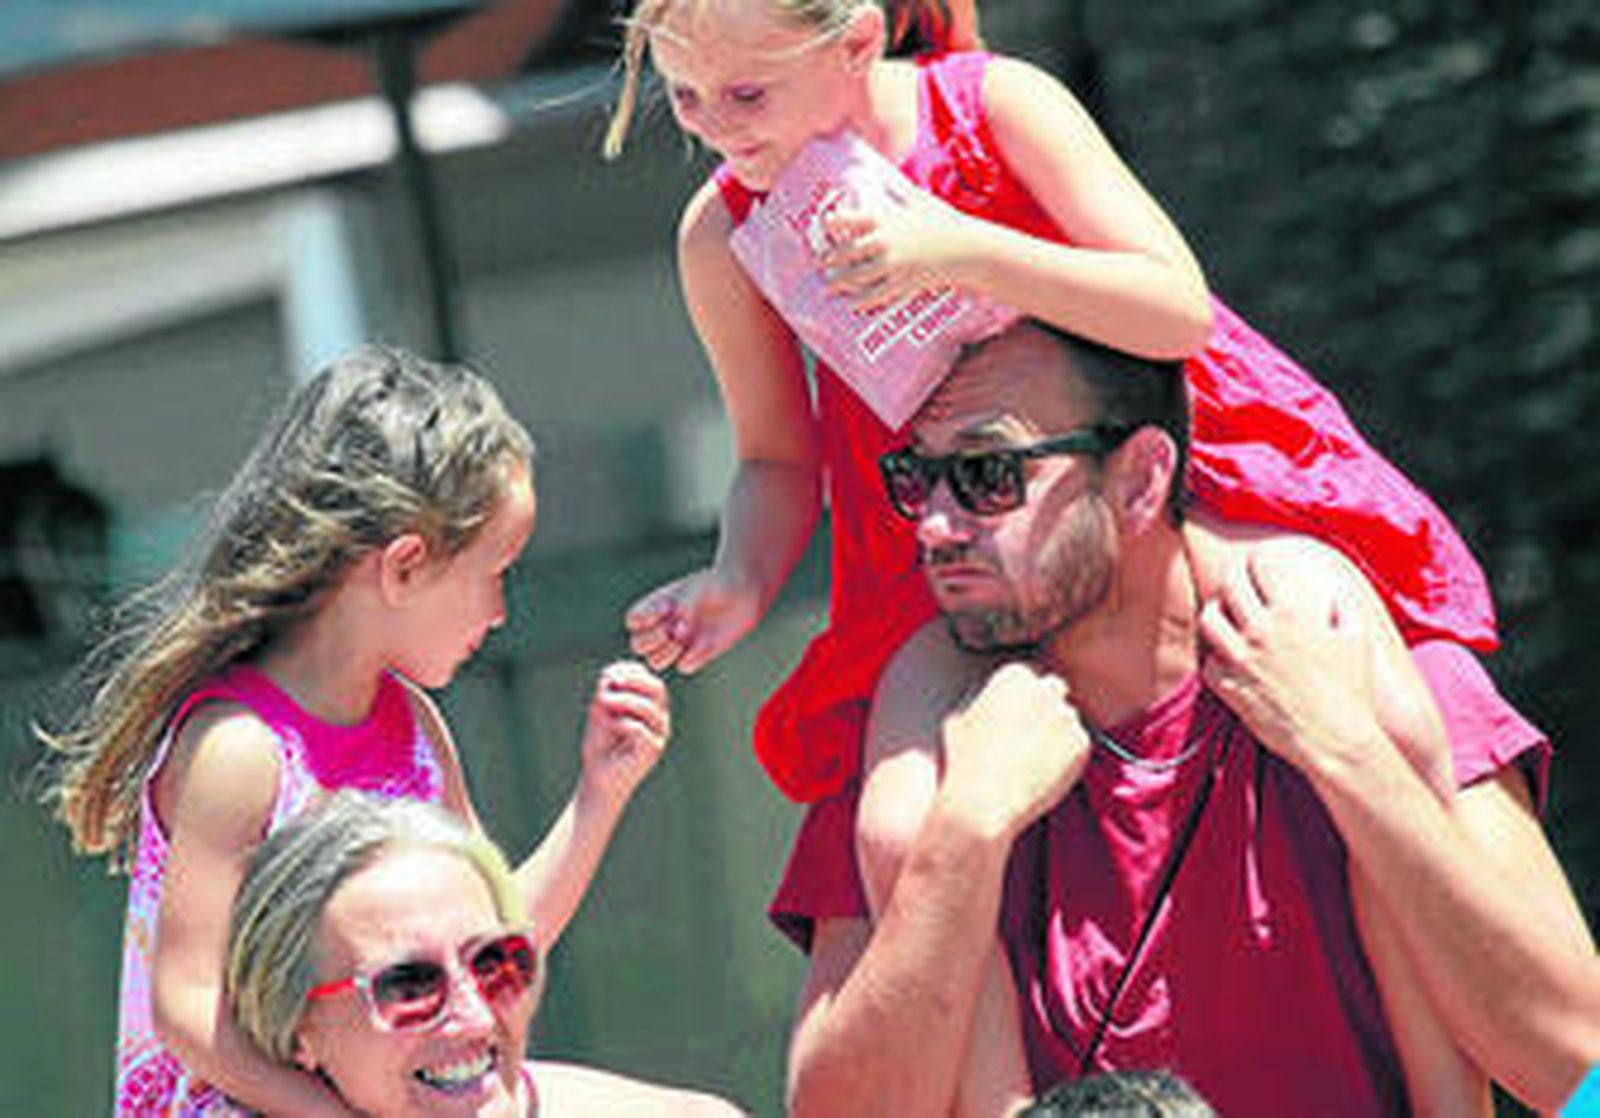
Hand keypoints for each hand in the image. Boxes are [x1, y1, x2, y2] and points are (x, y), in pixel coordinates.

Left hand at [578, 660, 670, 806]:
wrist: (598, 779)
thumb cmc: (601, 745)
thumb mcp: (601, 711)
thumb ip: (606, 691)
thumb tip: (612, 674)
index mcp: (652, 708)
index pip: (651, 681)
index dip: (632, 672)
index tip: (608, 674)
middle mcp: (660, 720)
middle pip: (657, 689)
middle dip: (632, 680)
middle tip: (610, 681)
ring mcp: (659, 736)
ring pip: (648, 707)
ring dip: (622, 699)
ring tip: (602, 702)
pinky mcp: (652, 751)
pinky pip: (639, 729)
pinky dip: (621, 722)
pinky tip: (609, 725)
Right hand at [624, 566, 762, 673]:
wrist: (744, 591)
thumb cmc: (717, 582)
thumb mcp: (696, 588)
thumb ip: (683, 606)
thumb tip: (675, 631)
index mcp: (657, 607)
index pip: (633, 621)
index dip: (643, 619)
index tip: (667, 606)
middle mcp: (664, 626)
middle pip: (638, 646)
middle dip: (650, 640)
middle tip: (670, 629)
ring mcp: (680, 642)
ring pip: (655, 662)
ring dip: (665, 653)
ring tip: (683, 637)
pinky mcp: (698, 654)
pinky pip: (684, 666)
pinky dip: (690, 658)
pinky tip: (703, 644)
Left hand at [817, 184, 971, 311]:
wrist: (968, 249)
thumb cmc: (946, 221)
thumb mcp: (920, 200)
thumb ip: (899, 189)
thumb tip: (885, 172)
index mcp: (884, 218)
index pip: (847, 219)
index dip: (831, 223)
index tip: (823, 226)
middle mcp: (883, 241)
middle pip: (845, 253)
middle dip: (830, 260)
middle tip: (821, 264)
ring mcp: (891, 265)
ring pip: (855, 277)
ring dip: (838, 283)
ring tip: (828, 287)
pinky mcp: (901, 284)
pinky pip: (874, 295)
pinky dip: (860, 301)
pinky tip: (851, 304)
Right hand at [939, 661, 1089, 840]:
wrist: (985, 801)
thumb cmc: (966, 762)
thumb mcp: (959, 720)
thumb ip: (982, 704)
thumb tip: (988, 709)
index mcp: (1014, 676)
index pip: (1027, 678)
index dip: (1021, 699)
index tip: (1014, 715)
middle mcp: (1044, 690)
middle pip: (1053, 690)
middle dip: (1044, 706)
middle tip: (1031, 733)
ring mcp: (1066, 716)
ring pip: (1066, 719)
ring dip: (1056, 732)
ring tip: (1031, 760)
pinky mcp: (1082, 743)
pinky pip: (1077, 744)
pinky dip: (1066, 756)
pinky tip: (1043, 771)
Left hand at [1199, 549, 1384, 776]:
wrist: (1335, 740)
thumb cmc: (1351, 690)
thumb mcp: (1356, 639)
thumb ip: (1342, 607)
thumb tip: (1331, 591)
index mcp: (1291, 613)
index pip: (1258, 565)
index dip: (1258, 561)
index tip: (1259, 563)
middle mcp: (1260, 631)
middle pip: (1228, 584)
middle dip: (1232, 579)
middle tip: (1238, 584)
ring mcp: (1240, 659)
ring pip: (1207, 619)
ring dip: (1216, 613)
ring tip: (1225, 616)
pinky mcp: (1228, 687)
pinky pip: (1208, 662)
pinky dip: (1215, 658)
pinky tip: (1228, 659)